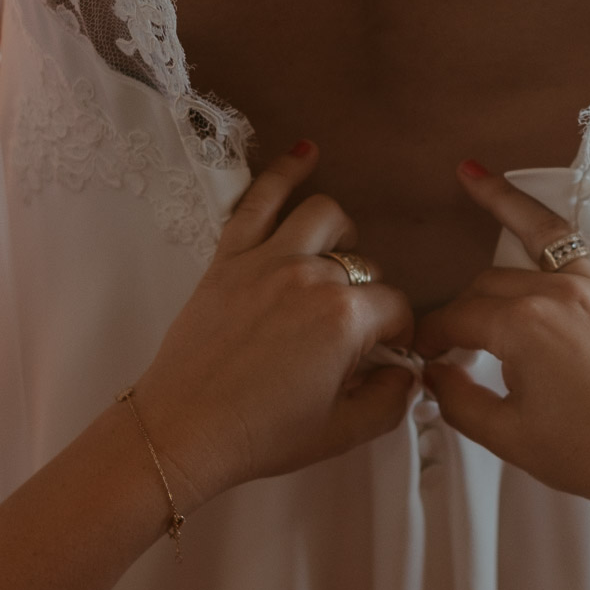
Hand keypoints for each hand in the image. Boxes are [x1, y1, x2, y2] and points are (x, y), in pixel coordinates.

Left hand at [131, 142, 416, 508]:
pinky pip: (259, 199)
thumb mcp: (341, 432)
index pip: (395, 307)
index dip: (397, 332)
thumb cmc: (261, 435)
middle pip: (363, 266)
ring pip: (324, 216)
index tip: (385, 352)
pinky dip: (286, 171)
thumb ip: (389, 400)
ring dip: (341, 233)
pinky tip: (307, 153)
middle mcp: (311, 277)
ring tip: (336, 257)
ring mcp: (267, 259)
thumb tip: (406, 373)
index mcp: (345, 320)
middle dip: (367, 295)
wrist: (183, 431)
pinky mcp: (229, 255)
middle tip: (349, 329)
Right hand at [415, 148, 589, 507]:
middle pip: (490, 284)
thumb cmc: (588, 454)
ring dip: (506, 201)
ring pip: (543, 235)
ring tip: (473, 173)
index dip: (433, 336)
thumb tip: (433, 375)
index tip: (421, 354)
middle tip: (448, 337)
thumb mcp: (508, 436)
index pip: (458, 319)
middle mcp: (558, 293)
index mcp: (521, 327)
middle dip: (462, 306)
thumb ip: (459, 401)